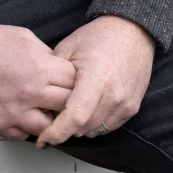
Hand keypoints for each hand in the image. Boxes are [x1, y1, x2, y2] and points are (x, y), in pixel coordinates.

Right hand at [0, 25, 77, 140]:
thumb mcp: (25, 37)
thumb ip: (45, 55)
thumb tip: (57, 67)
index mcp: (40, 69)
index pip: (75, 83)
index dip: (74, 81)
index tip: (70, 82)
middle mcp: (31, 94)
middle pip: (67, 107)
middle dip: (67, 102)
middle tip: (61, 99)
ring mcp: (14, 113)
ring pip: (49, 128)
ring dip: (48, 119)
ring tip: (42, 111)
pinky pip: (23, 135)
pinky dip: (25, 127)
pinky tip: (21, 115)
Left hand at [35, 15, 155, 147]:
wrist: (132, 31)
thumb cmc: (99, 37)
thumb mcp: (67, 49)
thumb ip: (52, 76)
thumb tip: (40, 100)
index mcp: (96, 79)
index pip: (75, 118)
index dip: (56, 133)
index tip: (43, 140)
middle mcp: (113, 95)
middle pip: (82, 128)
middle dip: (65, 126)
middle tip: (56, 111)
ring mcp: (125, 104)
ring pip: (94, 130)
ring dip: (80, 126)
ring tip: (73, 105)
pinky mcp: (132, 108)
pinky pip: (108, 127)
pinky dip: (95, 122)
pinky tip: (89, 106)